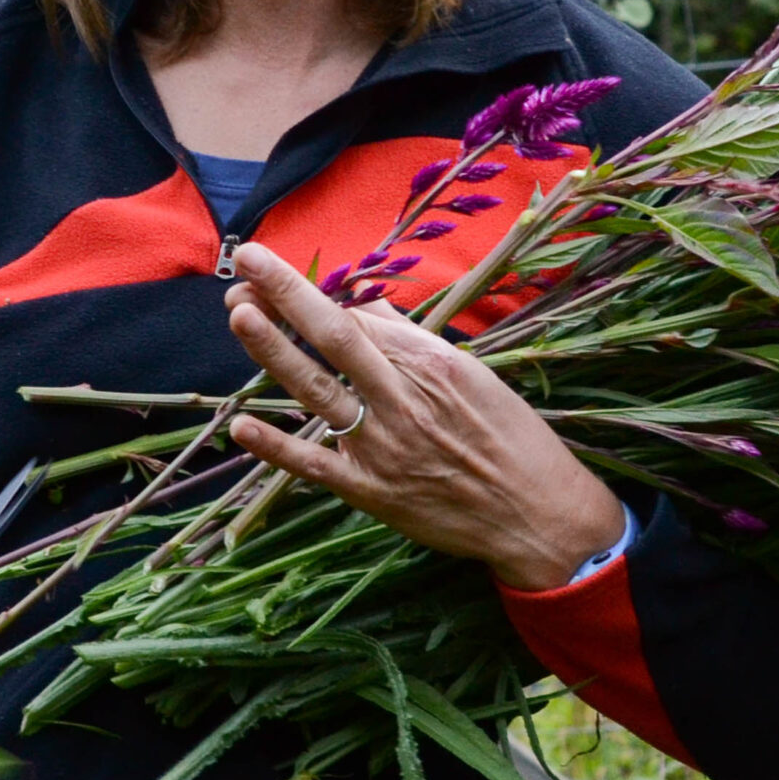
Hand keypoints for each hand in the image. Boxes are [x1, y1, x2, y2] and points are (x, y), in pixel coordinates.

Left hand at [222, 242, 625, 590]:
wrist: (540, 516)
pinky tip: (241, 425)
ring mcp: (384, 447)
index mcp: (432, 364)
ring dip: (273, 349)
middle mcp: (404, 399)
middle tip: (245, 264)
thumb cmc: (510, 438)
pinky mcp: (373, 493)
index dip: (311, 289)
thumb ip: (411, 341)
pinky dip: (276, 446)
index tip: (273, 267)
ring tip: (239, 312)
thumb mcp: (471, 375)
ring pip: (317, 390)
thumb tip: (362, 303)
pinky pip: (315, 466)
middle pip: (334, 337)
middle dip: (286, 295)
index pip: (358, 316)